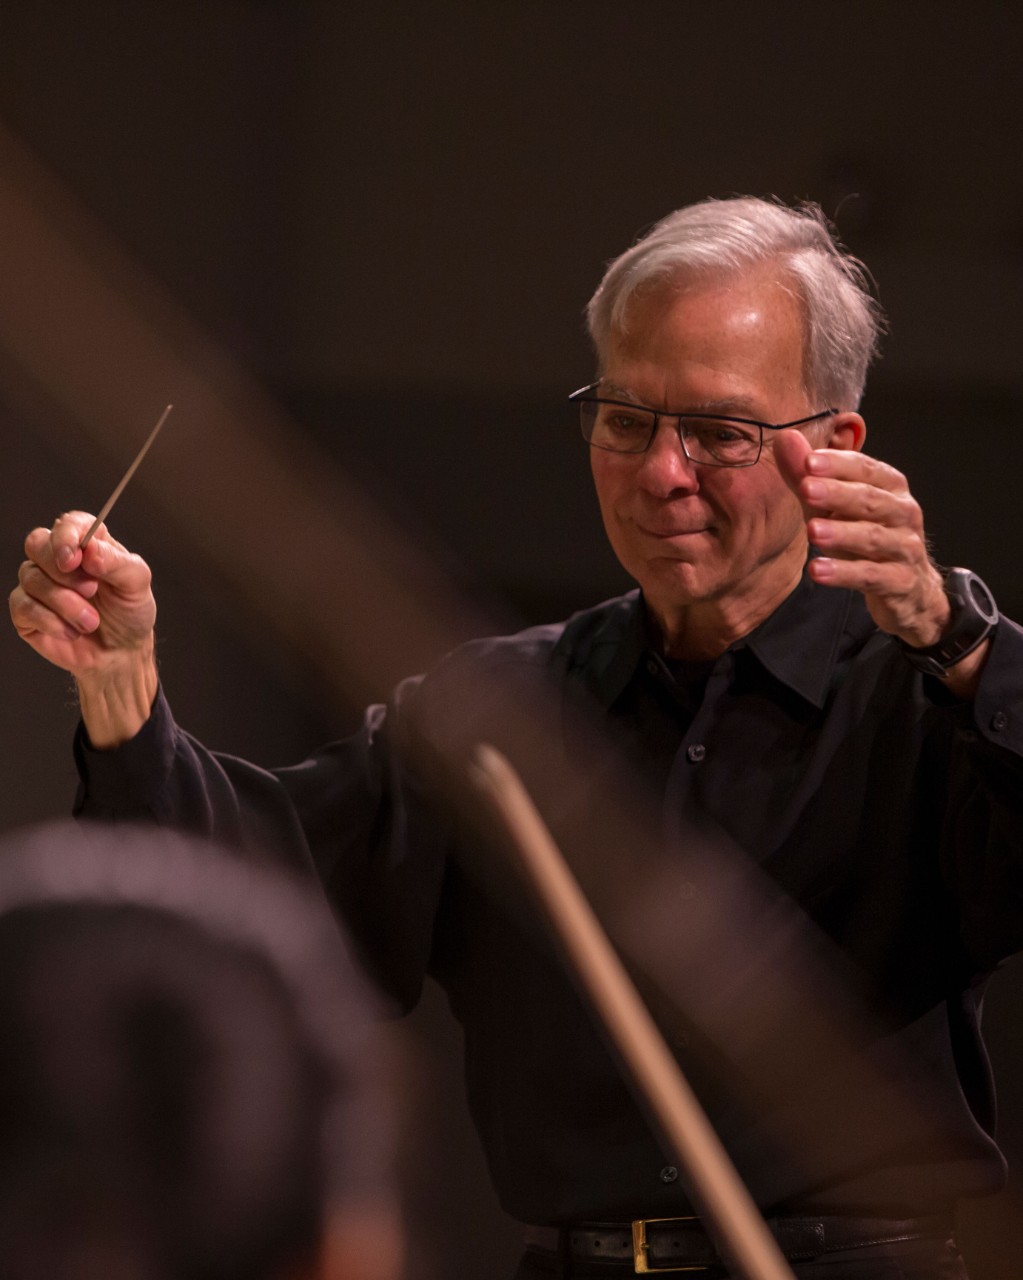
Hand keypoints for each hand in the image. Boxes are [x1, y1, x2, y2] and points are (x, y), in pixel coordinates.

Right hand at [11, 512, 157, 744]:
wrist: (119, 654)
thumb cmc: (128, 614)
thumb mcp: (137, 585)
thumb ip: (117, 563)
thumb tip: (90, 549)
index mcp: (86, 544)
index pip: (67, 523)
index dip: (66, 536)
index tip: (75, 558)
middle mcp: (57, 559)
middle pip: (37, 544)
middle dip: (64, 572)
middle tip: (91, 591)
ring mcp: (38, 583)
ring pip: (31, 578)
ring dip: (65, 604)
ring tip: (91, 622)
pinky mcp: (25, 611)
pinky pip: (23, 606)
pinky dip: (51, 621)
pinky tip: (72, 632)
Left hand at [774, 429, 949, 647]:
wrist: (907, 586)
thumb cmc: (864, 536)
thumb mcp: (832, 506)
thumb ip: (807, 476)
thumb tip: (785, 438)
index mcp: (889, 487)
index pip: (866, 468)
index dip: (839, 463)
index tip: (810, 460)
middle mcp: (903, 512)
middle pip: (870, 499)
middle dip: (838, 493)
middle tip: (806, 488)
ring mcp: (905, 547)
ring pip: (873, 537)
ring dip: (841, 533)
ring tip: (812, 530)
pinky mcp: (901, 581)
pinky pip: (871, 575)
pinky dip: (844, 573)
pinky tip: (816, 570)